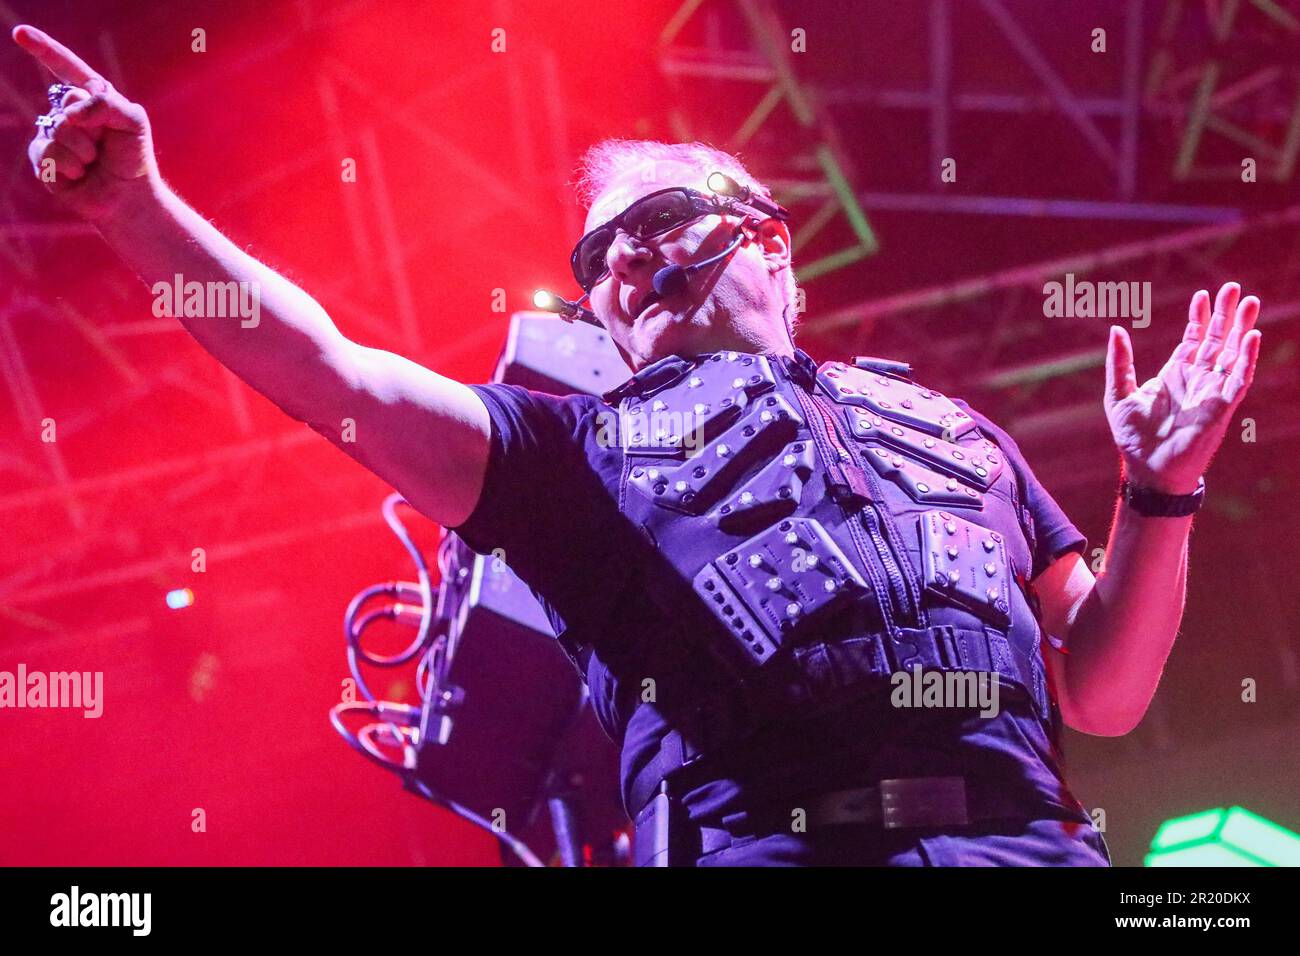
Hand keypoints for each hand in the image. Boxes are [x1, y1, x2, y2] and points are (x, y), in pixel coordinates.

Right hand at [13, 24, 158, 222]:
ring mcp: (53, 135)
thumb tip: (71, 111)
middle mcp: (69, 113)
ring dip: (83, 151)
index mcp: (91, 98)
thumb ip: (107, 104)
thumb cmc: (134, 158)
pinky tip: (79, 175)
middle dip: (92, 126)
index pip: (67, 68)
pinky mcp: (43, 159)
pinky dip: (70, 166)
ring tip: (94, 163)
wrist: (128, 198)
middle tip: (104, 145)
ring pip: (58, 130)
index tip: (20, 33)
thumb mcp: (133, 121)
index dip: (44, 49)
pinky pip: (48, 153)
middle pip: (67, 102)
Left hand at [1105, 283, 1261, 494]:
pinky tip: (1252, 338)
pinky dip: (1246, 359)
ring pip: (1232, 354)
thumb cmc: (1134, 436)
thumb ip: (1119, 362)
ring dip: (1242, 329)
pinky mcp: (1221, 408)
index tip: (1202, 295)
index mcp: (1176, 374)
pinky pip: (1238, 380)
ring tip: (1249, 302)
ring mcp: (1211, 392)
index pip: (1193, 338)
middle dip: (1226, 315)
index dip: (1199, 317)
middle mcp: (1197, 379)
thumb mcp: (1119, 393)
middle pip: (1217, 340)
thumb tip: (1116, 330)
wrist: (1147, 470)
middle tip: (1233, 288)